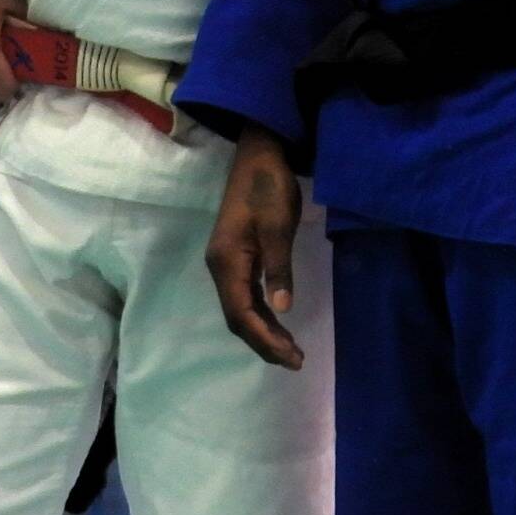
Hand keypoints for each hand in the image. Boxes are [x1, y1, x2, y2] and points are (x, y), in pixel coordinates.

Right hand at [205, 125, 304, 370]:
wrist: (258, 154)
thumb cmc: (269, 187)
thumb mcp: (277, 225)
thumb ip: (278, 266)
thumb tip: (282, 308)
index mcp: (226, 261)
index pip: (242, 313)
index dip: (265, 338)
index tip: (291, 356)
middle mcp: (220, 267)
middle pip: (238, 317)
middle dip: (264, 342)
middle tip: (295, 360)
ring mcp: (226, 262)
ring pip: (240, 308)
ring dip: (263, 331)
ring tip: (290, 350)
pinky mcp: (236, 256)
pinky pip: (244, 295)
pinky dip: (261, 313)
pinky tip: (277, 321)